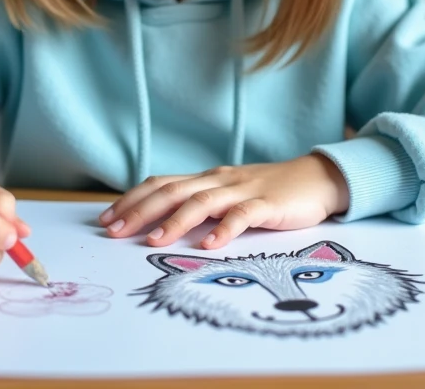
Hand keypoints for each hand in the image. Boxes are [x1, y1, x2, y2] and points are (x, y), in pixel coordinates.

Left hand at [98, 154, 349, 249]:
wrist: (318, 178)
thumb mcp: (230, 195)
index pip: (162, 184)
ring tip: (154, 241)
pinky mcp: (267, 204)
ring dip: (175, 221)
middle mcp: (220, 180)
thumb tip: (162, 224)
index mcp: (208, 179)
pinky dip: (224, 229)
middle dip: (141, 210)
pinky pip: (243, 215)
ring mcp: (243, 190)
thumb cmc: (271, 192)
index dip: (133, 199)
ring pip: (202, 201)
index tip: (107, 219)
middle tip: (115, 231)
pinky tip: (210, 245)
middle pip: (173, 191)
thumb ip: (202, 205)